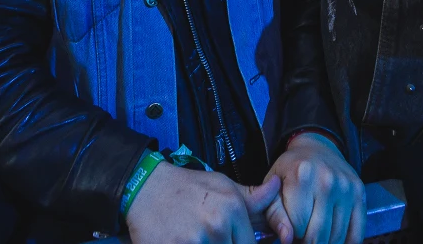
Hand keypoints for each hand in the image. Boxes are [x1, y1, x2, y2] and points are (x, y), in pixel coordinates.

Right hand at [127, 162, 284, 243]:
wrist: (145, 187)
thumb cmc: (187, 187)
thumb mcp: (222, 185)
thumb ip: (252, 196)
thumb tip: (277, 188)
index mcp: (232, 208)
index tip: (226, 240)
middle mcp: (217, 224)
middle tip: (206, 236)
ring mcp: (195, 240)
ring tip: (194, 237)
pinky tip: (183, 240)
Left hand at [265, 133, 364, 243]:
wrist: (317, 148)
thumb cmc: (290, 172)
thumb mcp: (274, 188)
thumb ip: (275, 216)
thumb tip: (286, 239)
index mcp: (301, 176)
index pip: (297, 227)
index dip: (292, 234)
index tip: (291, 228)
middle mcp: (327, 181)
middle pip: (318, 234)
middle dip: (308, 242)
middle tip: (304, 235)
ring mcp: (346, 188)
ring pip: (336, 237)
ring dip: (325, 242)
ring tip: (316, 233)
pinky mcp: (360, 194)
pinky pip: (356, 233)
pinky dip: (345, 243)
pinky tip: (334, 239)